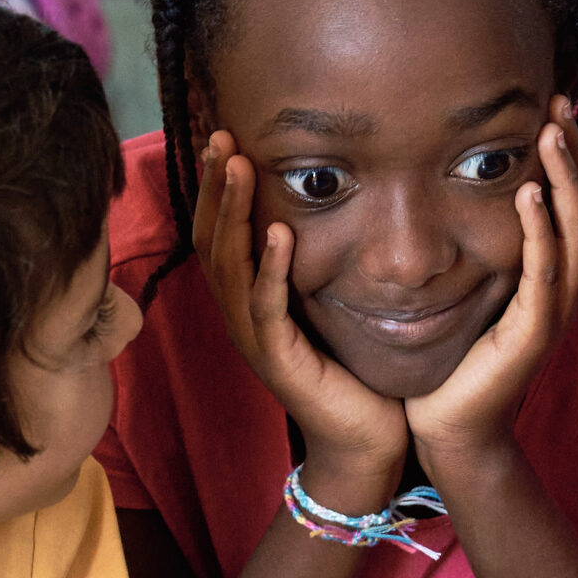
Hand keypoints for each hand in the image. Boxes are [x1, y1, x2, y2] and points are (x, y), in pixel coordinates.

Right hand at [192, 131, 405, 488]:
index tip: (225, 136)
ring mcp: (255, 340)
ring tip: (238, 165)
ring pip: (230, 267)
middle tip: (220, 135)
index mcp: (249, 302)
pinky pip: (266, 309)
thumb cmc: (355, 373)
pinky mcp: (279, 362)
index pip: (220, 233)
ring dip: (233, 212)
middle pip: (212, 241)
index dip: (217, 186)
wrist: (366, 442)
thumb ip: (318, 264)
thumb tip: (331, 206)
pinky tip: (276, 232)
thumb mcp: (330, 305)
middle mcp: (242, 318)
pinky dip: (269, 269)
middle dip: (216, 186)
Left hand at [406, 99, 577, 469]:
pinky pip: (542, 275)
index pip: (567, 204)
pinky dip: (539, 232)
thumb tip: (445, 189)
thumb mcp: (466, 291)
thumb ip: (473, 247)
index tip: (551, 106)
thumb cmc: (451, 361)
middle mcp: (559, 292)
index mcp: (548, 279)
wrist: (449, 430)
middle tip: (557, 102)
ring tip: (549, 133)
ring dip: (563, 180)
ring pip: (572, 234)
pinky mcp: (531, 337)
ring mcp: (551, 315)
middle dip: (571, 154)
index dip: (565, 156)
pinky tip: (527, 193)